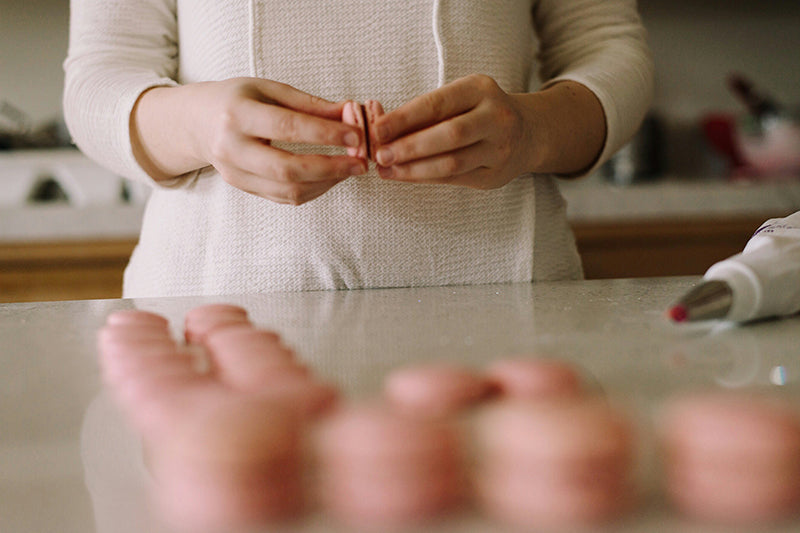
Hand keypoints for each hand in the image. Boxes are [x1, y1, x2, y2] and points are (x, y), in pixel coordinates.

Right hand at [133, 78, 366, 204]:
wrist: (197, 122)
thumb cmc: (239, 99)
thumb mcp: (270, 89)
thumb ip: (311, 104)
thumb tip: (352, 113)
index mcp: (237, 114)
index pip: (287, 128)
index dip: (325, 134)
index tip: (356, 136)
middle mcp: (231, 147)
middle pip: (287, 168)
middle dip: (331, 168)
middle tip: (360, 162)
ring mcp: (234, 173)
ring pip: (287, 189)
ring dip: (326, 182)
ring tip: (350, 169)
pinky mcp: (242, 187)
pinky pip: (284, 197)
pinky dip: (313, 189)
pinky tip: (331, 177)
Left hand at [370, 74, 532, 189]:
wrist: (527, 133)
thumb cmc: (479, 112)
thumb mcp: (460, 98)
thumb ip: (426, 111)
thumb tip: (381, 129)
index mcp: (481, 89)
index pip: (438, 104)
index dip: (405, 117)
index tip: (378, 128)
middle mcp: (496, 118)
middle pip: (448, 135)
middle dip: (409, 147)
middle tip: (380, 154)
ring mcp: (499, 149)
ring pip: (452, 163)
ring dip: (414, 168)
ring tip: (387, 169)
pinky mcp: (495, 176)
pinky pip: (455, 179)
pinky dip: (426, 178)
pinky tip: (405, 175)